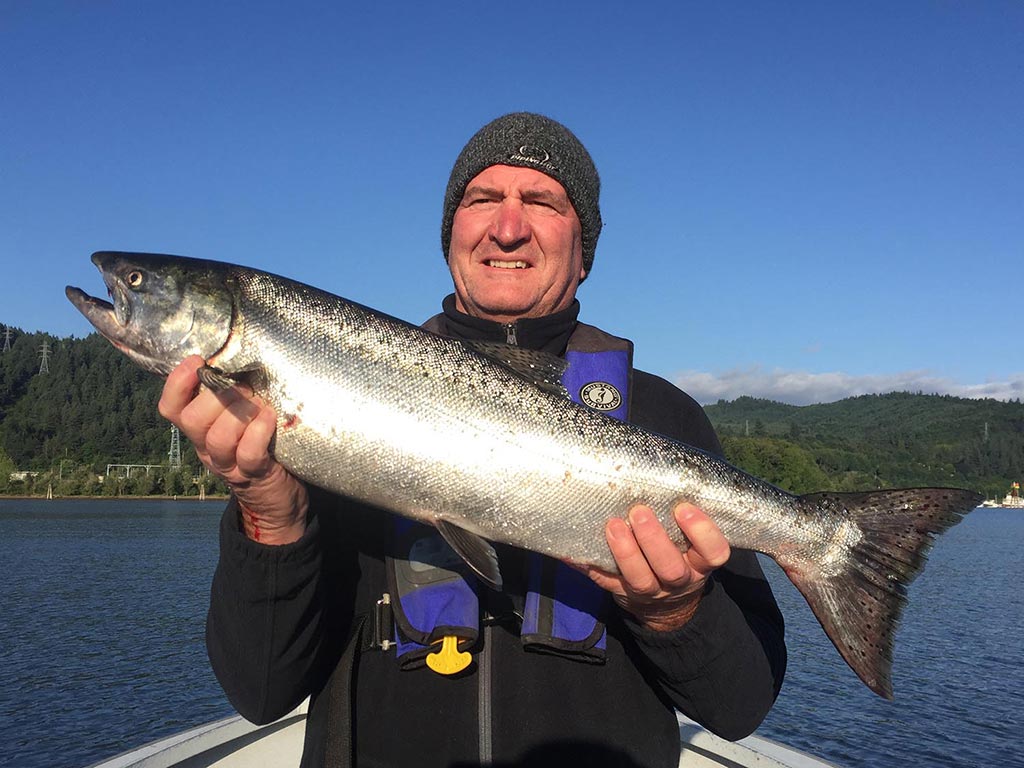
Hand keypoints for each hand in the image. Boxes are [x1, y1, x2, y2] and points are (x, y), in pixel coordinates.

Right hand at [158, 355, 307, 543]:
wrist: (277, 498)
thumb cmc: (261, 445)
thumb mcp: (240, 418)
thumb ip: (232, 395)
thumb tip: (238, 354)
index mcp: (199, 430)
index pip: (171, 408)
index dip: (177, 383)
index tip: (197, 361)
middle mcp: (207, 448)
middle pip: (193, 420)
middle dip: (217, 397)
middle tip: (242, 387)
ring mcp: (229, 464)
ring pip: (218, 438)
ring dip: (239, 414)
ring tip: (259, 403)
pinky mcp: (254, 475)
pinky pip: (249, 453)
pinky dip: (259, 431)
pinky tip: (270, 417)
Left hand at [582, 503, 730, 631]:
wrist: (666, 607)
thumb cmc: (678, 555)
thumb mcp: (691, 544)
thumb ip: (682, 518)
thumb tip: (658, 472)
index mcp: (700, 563)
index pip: (714, 552)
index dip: (702, 532)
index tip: (684, 508)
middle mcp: (678, 580)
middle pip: (671, 568)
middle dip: (654, 540)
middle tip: (639, 512)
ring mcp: (650, 591)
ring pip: (640, 579)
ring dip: (625, 552)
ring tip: (613, 525)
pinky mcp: (622, 593)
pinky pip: (604, 582)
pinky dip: (589, 566)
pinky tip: (575, 551)